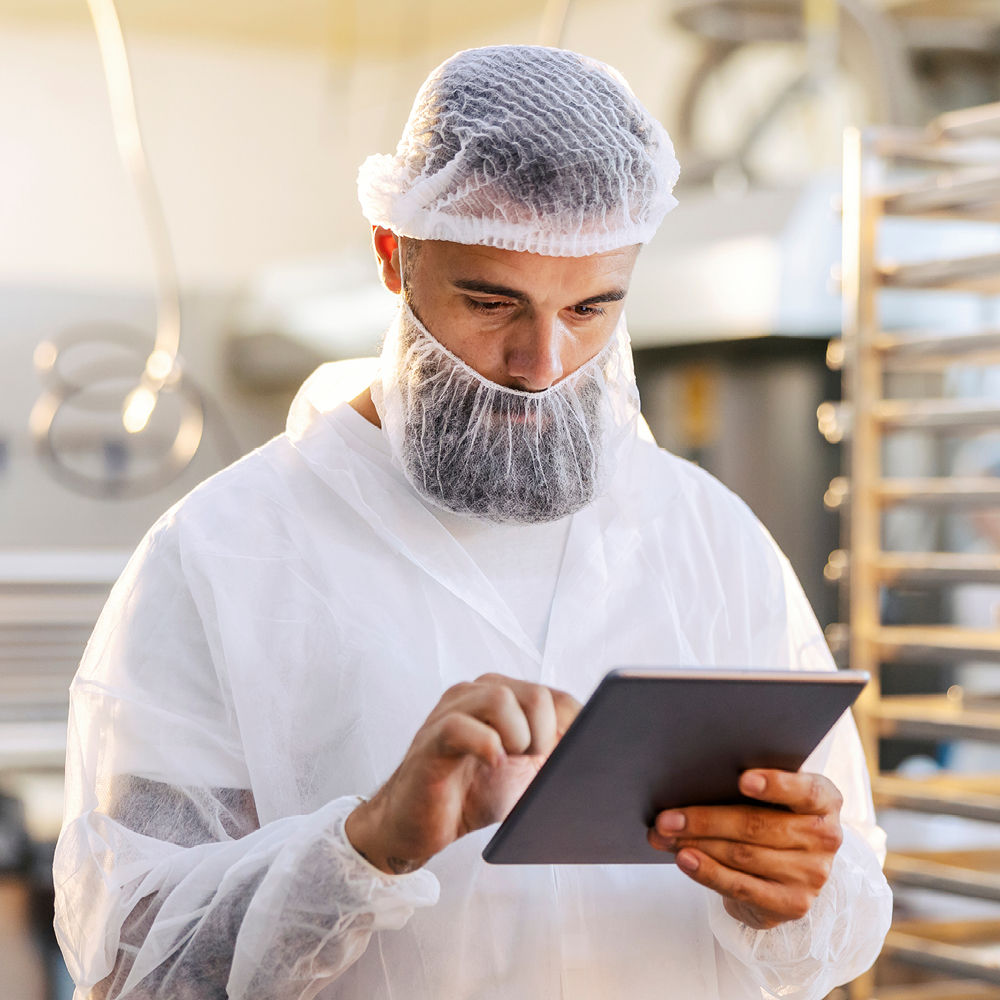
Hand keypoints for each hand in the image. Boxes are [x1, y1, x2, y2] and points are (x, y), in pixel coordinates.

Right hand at [345, 674, 579, 874]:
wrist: (419, 824)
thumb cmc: (473, 792)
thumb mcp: (526, 772)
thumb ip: (555, 752)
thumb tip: (597, 748)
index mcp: (504, 696)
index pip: (555, 696)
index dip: (574, 728)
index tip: (574, 757)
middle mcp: (477, 693)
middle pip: (534, 694)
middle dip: (546, 735)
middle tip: (534, 762)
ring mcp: (451, 711)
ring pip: (499, 698)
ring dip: (518, 737)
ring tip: (512, 761)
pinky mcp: (432, 738)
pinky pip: (461, 726)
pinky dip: (487, 746)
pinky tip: (493, 764)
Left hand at [648, 770, 842, 928]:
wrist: (791, 868)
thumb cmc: (772, 816)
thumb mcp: (774, 796)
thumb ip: (747, 786)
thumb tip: (687, 782)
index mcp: (824, 800)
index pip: (805, 790)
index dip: (775, 784)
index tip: (742, 780)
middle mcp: (825, 837)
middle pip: (757, 826)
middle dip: (705, 820)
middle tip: (667, 817)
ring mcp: (811, 875)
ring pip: (743, 856)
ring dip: (696, 845)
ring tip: (664, 836)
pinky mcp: (792, 904)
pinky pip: (741, 886)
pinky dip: (707, 872)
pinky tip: (684, 859)